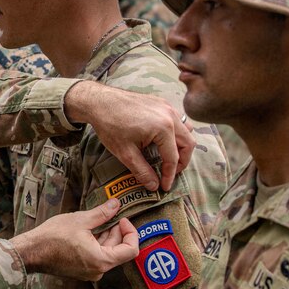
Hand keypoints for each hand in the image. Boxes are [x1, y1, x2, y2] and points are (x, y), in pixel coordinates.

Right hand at [9, 199, 139, 281]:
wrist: (30, 251)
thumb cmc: (52, 237)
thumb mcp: (81, 220)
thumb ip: (102, 213)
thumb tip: (116, 204)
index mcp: (102, 261)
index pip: (131, 250)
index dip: (131, 232)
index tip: (122, 219)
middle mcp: (98, 271)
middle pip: (118, 250)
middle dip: (116, 231)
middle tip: (109, 214)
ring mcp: (89, 273)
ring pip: (106, 252)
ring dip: (105, 235)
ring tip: (96, 220)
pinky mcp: (81, 270)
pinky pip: (96, 256)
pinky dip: (96, 243)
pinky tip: (87, 230)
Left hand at [64, 81, 193, 191]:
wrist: (100, 102)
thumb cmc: (111, 125)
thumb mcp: (126, 153)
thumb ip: (142, 171)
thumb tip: (154, 186)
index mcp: (164, 128)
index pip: (173, 158)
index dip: (169, 175)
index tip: (164, 186)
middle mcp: (170, 115)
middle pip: (188, 143)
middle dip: (182, 162)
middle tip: (170, 173)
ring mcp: (167, 107)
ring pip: (186, 130)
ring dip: (181, 146)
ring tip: (169, 158)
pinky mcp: (161, 103)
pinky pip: (177, 120)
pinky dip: (175, 133)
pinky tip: (162, 141)